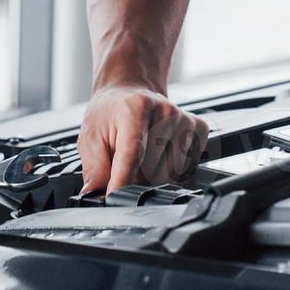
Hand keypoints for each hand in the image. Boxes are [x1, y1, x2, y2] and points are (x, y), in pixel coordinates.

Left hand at [78, 86, 208, 194]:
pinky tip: (160, 154)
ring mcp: (184, 119)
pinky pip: (186, 169)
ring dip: (153, 176)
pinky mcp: (198, 128)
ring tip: (142, 157)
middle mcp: (164, 111)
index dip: (122, 182)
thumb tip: (95, 195)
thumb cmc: (111, 114)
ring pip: (170, 174)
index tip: (114, 198)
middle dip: (134, 178)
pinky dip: (171, 170)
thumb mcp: (90, 136)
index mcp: (135, 108)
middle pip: (152, 170)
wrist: (131, 91)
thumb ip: (93, 168)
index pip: (133, 153)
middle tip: (124, 163)